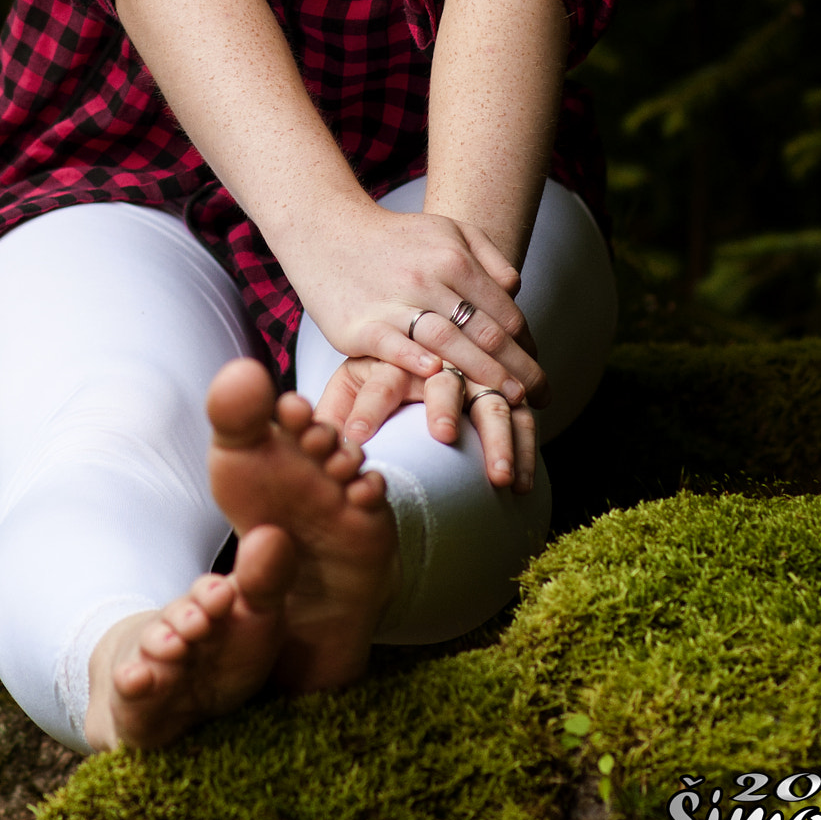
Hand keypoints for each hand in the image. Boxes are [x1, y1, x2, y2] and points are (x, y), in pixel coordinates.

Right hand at [279, 197, 548, 409]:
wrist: (326, 232)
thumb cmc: (394, 239)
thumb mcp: (446, 229)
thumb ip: (487, 255)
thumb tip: (515, 291)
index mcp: (452, 257)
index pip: (502, 311)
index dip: (526, 346)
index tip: (538, 372)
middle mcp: (426, 278)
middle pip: (484, 333)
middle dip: (517, 370)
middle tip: (538, 399)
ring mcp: (392, 302)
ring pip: (448, 344)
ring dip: (481, 377)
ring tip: (505, 403)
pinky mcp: (359, 325)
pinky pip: (395, 347)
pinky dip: (417, 363)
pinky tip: (438, 378)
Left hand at [314, 354, 538, 492]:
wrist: (417, 336)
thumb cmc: (370, 382)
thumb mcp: (344, 392)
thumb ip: (325, 416)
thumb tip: (295, 435)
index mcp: (389, 358)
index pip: (380, 378)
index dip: (368, 408)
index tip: (355, 442)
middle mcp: (434, 360)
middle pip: (443, 378)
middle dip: (444, 407)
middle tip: (443, 439)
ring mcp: (472, 372)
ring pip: (490, 394)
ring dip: (498, 434)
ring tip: (498, 479)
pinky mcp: (499, 389)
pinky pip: (520, 412)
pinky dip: (525, 444)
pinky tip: (521, 483)